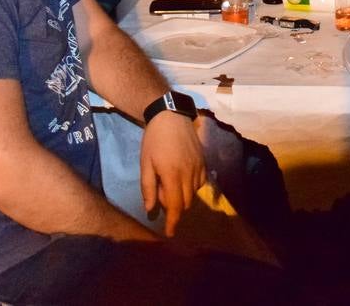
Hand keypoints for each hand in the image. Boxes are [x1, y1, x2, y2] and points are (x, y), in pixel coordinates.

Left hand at [140, 112, 206, 235]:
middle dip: (175, 208)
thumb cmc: (154, 140)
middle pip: (185, 203)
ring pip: (194, 194)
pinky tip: (182, 179)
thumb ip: (148, 187)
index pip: (175, 207)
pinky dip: (192, 188)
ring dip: (183, 198)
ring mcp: (199, 168)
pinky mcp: (204, 162)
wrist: (171, 117)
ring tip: (169, 185)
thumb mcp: (145, 163)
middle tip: (160, 195)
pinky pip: (200, 183)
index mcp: (172, 176)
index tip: (170, 233)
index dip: (173, 222)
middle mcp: (189, 175)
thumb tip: (150, 209)